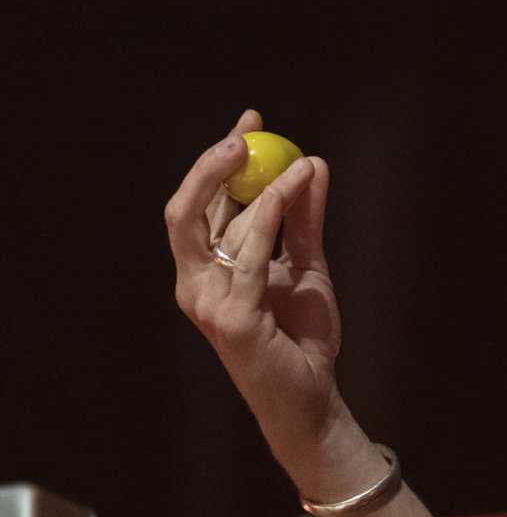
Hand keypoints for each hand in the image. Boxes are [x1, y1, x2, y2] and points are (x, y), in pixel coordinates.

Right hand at [166, 108, 341, 468]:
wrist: (312, 395)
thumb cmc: (302, 335)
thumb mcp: (308, 265)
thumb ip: (305, 219)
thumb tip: (312, 162)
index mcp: (206, 269)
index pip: (200, 205)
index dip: (218, 160)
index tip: (250, 121)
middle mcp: (195, 283)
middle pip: (184, 211)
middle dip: (211, 165)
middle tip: (246, 132)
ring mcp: (207, 303)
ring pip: (214, 227)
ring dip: (258, 185)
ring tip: (298, 162)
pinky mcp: (232, 320)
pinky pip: (249, 256)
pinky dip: (267, 216)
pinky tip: (288, 189)